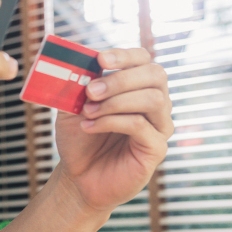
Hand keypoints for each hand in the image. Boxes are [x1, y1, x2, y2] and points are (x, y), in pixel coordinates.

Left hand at [53, 48, 172, 213]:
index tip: (101, 60)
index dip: (125, 55)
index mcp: (137, 86)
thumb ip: (77, 84)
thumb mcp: (72, 106)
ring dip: (115, 102)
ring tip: (88, 112)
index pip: (144, 59)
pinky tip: (89, 127)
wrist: (78, 176)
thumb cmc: (79, 138)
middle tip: (90, 91)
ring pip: (153, 99)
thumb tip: (79, 61)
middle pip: (155, 75)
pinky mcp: (156, 148)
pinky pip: (141, 126)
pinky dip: (111, 122)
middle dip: (120, 80)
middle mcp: (155, 103)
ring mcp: (160, 125)